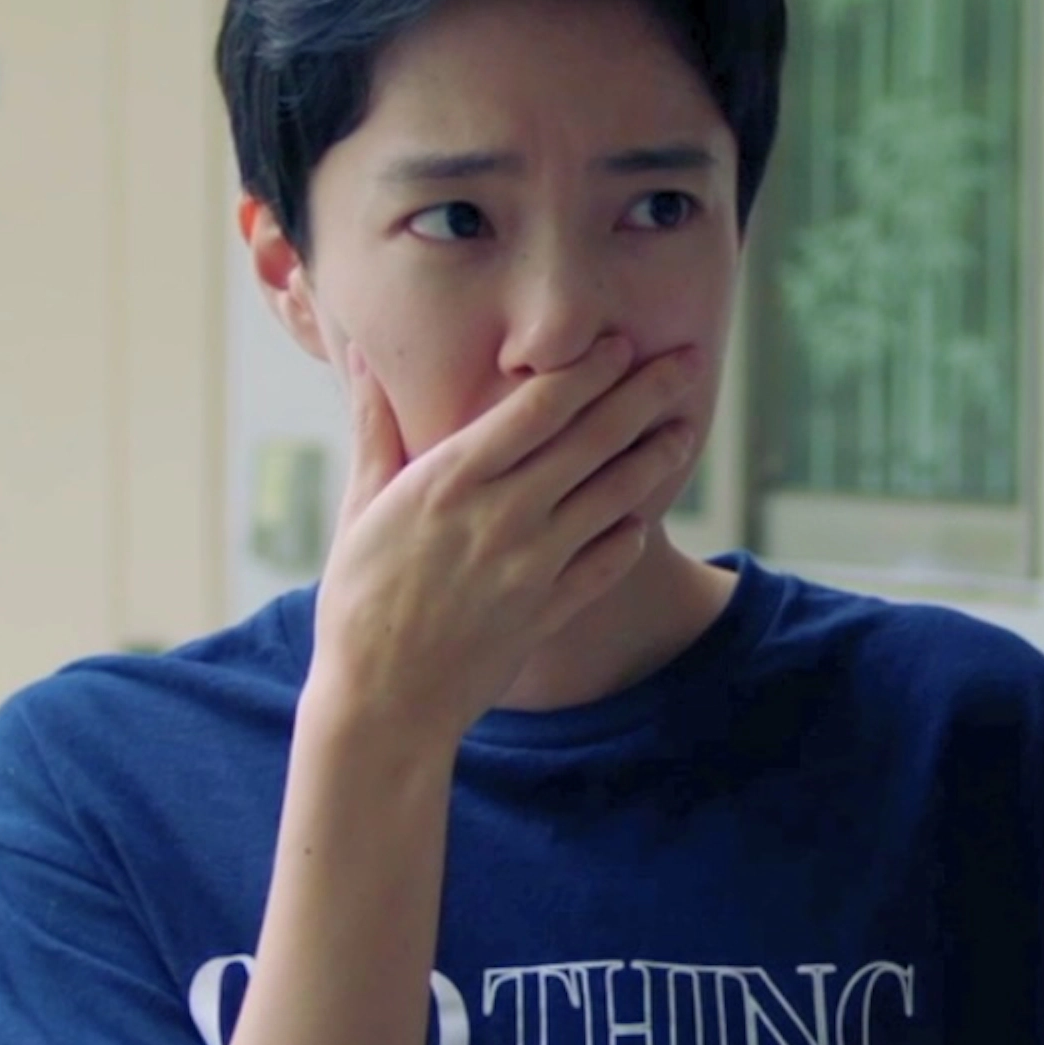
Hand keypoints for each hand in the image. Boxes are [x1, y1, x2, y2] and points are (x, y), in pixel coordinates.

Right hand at [305, 336, 701, 743]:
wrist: (380, 702)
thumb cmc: (357, 601)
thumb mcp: (360, 507)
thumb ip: (376, 428)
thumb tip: (363, 355)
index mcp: (452, 480)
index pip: (538, 408)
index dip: (587, 370)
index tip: (618, 342)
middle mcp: (503, 516)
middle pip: (591, 441)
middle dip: (643, 394)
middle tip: (686, 361)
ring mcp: (534, 566)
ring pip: (614, 497)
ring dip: (654, 458)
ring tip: (682, 429)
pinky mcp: (551, 611)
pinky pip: (608, 563)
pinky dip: (631, 535)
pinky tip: (644, 515)